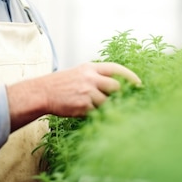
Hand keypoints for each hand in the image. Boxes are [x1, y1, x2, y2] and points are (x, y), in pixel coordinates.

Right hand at [6, 62, 140, 129]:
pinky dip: (98, 114)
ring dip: (108, 107)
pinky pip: (98, 112)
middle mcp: (90, 78)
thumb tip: (117, 85)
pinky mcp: (83, 106)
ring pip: (108, 102)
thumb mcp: (79, 72)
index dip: (130, 76)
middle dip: (122, 95)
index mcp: (90, 68)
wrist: (43, 92)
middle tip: (126, 101)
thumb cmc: (62, 84)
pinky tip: (93, 114)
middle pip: (116, 86)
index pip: (116, 69)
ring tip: (105, 109)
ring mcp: (87, 92)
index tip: (139, 84)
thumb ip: (96, 76)